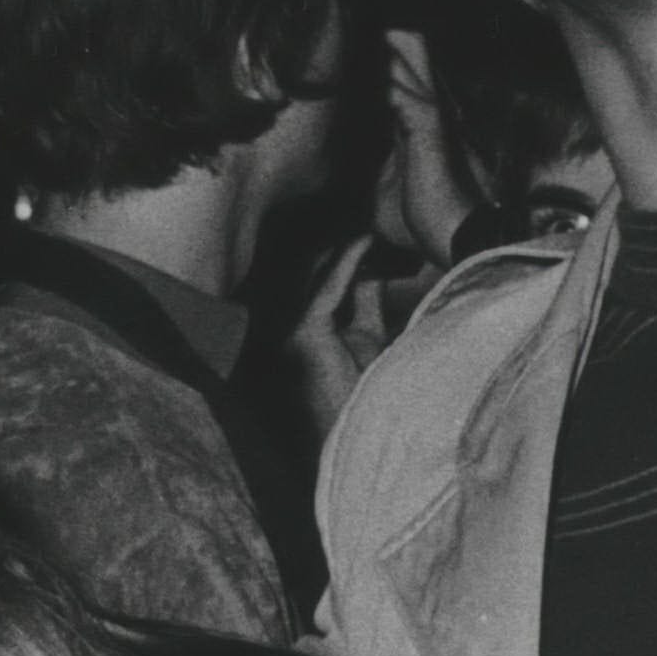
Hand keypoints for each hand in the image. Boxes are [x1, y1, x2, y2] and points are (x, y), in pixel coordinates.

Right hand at [280, 229, 388, 438]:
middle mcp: (284, 325)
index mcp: (297, 328)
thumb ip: (363, 302)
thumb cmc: (363, 394)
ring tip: (371, 223)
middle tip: (372, 220)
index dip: (341, 253)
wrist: (357, 436)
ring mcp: (289, 330)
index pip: (315, 279)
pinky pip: (328, 288)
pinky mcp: (304, 334)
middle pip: (311, 271)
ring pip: (315, 273)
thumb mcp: (365, 337)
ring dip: (344, 247)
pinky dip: (348, 262)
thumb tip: (371, 267)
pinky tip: (366, 242)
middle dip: (340, 244)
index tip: (367, 230)